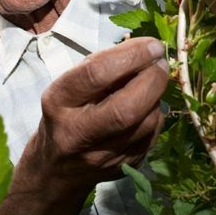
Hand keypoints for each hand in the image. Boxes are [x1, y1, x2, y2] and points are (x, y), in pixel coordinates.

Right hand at [35, 36, 169, 188]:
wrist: (55, 169)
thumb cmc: (66, 114)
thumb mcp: (70, 86)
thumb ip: (103, 67)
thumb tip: (146, 51)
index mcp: (59, 102)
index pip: (97, 74)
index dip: (132, 56)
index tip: (152, 45)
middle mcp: (77, 133)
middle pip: (127, 107)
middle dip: (153, 79)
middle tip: (161, 63)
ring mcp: (100, 157)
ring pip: (145, 123)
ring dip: (157, 97)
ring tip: (152, 83)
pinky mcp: (121, 168)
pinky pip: (151, 138)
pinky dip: (155, 117)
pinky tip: (147, 108)